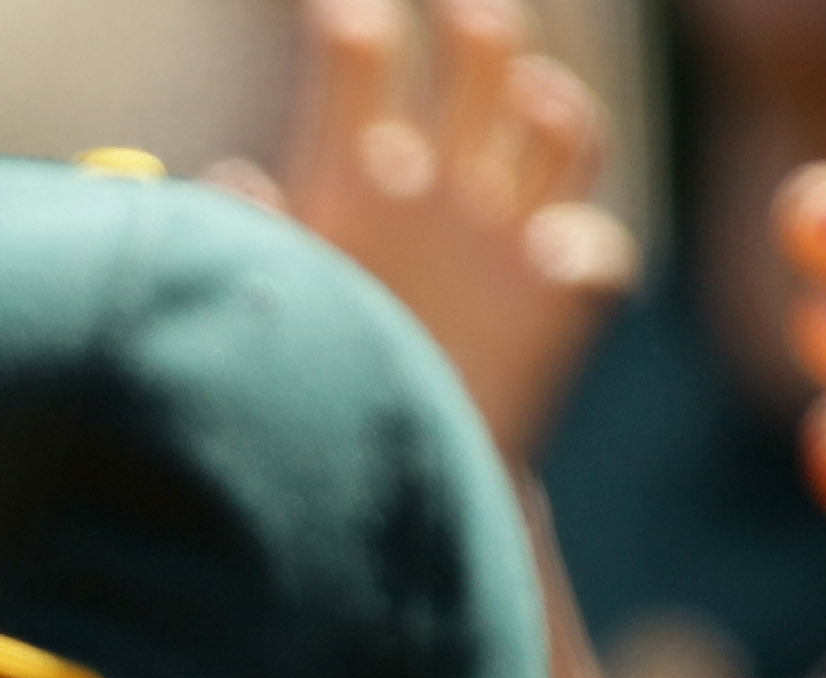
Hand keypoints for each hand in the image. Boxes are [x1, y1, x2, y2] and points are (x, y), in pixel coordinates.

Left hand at [214, 0, 633, 461]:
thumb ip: (256, 238)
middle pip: (479, 68)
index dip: (351, 26)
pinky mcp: (557, 302)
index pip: (361, 62)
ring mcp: (507, 235)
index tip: (332, 8)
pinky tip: (552, 250)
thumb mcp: (269, 299)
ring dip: (556, 105)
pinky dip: (584, 244)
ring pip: (561, 134)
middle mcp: (440, 186)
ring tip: (530, 96)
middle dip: (477, 30)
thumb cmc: (305, 378)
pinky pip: (597, 253)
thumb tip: (229, 180)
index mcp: (354, 174)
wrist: (370, 483)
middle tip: (457, 10)